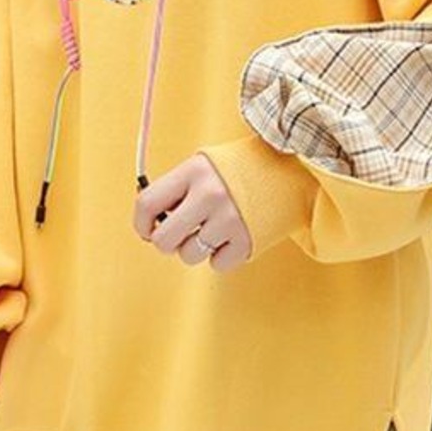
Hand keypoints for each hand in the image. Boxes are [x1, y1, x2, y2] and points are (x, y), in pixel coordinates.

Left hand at [132, 151, 251, 271]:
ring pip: (189, 256)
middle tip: (179, 235)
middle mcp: (209, 195)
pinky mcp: (247, 240)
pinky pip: (217, 265)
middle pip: (163, 240)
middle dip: (167, 242)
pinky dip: (221, 256)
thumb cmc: (240, 171)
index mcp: (193, 172)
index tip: (148, 230)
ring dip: (195, 249)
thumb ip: (177, 189)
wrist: (290, 172)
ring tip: (211, 231)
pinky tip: (230, 237)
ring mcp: (229, 220)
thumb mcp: (204, 166)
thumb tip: (150, 224)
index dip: (141, 223)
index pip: (147, 204)